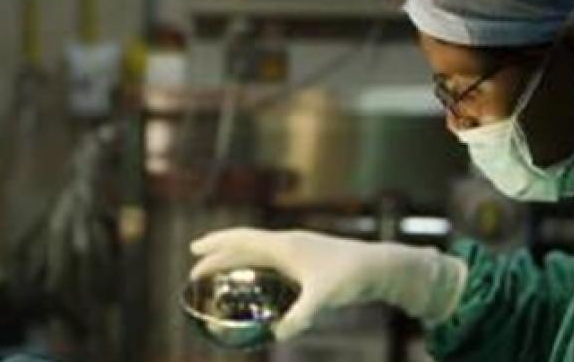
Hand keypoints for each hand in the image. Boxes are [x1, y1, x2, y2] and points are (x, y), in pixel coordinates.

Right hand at [190, 227, 466, 339]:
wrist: (380, 266)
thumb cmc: (351, 275)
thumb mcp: (323, 297)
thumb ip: (300, 316)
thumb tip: (277, 335)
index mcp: (285, 245)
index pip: (242, 239)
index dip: (216, 243)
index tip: (194, 249)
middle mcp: (287, 244)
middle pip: (244, 246)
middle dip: (218, 256)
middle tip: (195, 271)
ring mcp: (297, 252)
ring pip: (257, 254)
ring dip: (235, 262)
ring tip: (217, 276)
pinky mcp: (306, 262)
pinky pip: (270, 263)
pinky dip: (253, 270)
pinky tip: (253, 286)